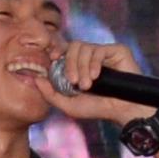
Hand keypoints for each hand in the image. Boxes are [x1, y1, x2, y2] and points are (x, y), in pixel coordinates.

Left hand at [32, 39, 153, 124]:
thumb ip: (50, 93)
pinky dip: (94, 63)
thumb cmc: (97, 108)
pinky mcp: (116, 50)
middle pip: (72, 46)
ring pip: (84, 47)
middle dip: (69, 63)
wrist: (122, 111)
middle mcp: (90, 56)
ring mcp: (103, 52)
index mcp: (78, 65)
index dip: (56, 50)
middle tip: (73, 82)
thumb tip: (36, 78)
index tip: (52, 59)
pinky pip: (99, 49)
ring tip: (87, 85)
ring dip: (81, 66)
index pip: (64, 50)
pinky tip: (96, 77)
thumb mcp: (69, 105)